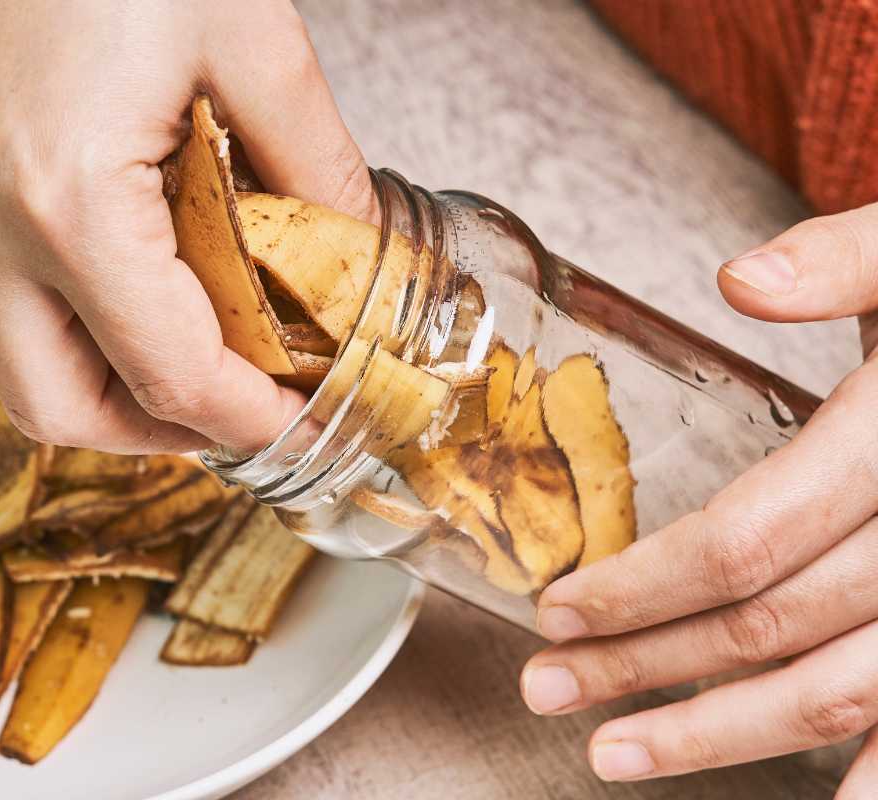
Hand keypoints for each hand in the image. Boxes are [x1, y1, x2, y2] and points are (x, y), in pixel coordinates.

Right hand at [0, 1, 374, 452]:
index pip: (163, 372)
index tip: (296, 423)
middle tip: (241, 409)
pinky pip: (17, 305)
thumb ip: (317, 165)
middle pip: (59, 409)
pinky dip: (91, 329)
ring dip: (120, 389)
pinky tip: (155, 293)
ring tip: (207, 360)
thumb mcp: (256, 42)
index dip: (242, 419)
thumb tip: (356, 252)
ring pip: (25, 369)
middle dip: (162, 432)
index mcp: (65, 198)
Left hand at [519, 202, 877, 793]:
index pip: (747, 540)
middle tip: (549, 689)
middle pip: (770, 625)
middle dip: (648, 663)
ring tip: (615, 753)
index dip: (644, 586)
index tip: (557, 610)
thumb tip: (741, 279)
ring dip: (720, 734)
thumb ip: (843, 260)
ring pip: (838, 692)